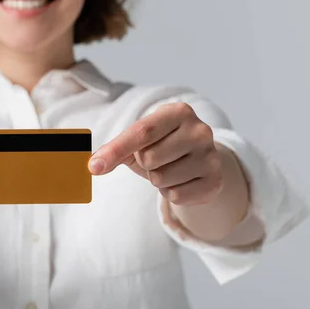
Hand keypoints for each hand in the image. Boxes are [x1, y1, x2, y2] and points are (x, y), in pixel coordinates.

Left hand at [89, 102, 223, 205]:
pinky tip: (181, 180)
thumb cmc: (161, 145)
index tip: (94, 167)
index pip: (141, 132)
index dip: (115, 150)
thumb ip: (115, 149)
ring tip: (169, 169)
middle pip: (149, 158)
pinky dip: (170, 193)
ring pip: (161, 179)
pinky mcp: (215, 180)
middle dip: (144, 164)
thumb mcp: (139, 140)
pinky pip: (175, 196)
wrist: (198, 159)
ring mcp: (211, 156)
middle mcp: (200, 130)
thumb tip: (94, 165)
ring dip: (157, 180)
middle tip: (157, 159)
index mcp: (178, 112)